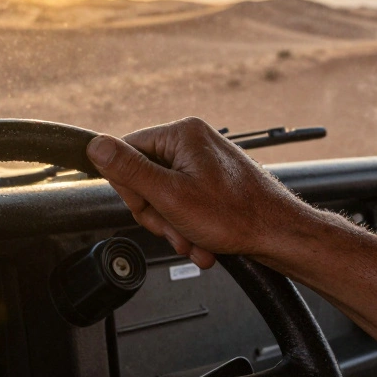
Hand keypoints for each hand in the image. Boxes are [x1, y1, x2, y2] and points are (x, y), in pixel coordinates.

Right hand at [86, 117, 308, 267]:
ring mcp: (204, 162)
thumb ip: (129, 170)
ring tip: (192, 240)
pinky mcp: (214, 182)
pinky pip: (184, 202)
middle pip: (145, 177)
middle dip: (157, 213)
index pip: (127, 151)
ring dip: (174, 226)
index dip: (130, 187)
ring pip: (165, 195)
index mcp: (181, 134)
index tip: (148, 206)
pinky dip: (189, 226)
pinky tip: (202, 242)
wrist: (280, 236)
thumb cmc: (237, 216)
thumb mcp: (170, 195)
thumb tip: (95, 145)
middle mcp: (193, 142)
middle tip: (174, 228)